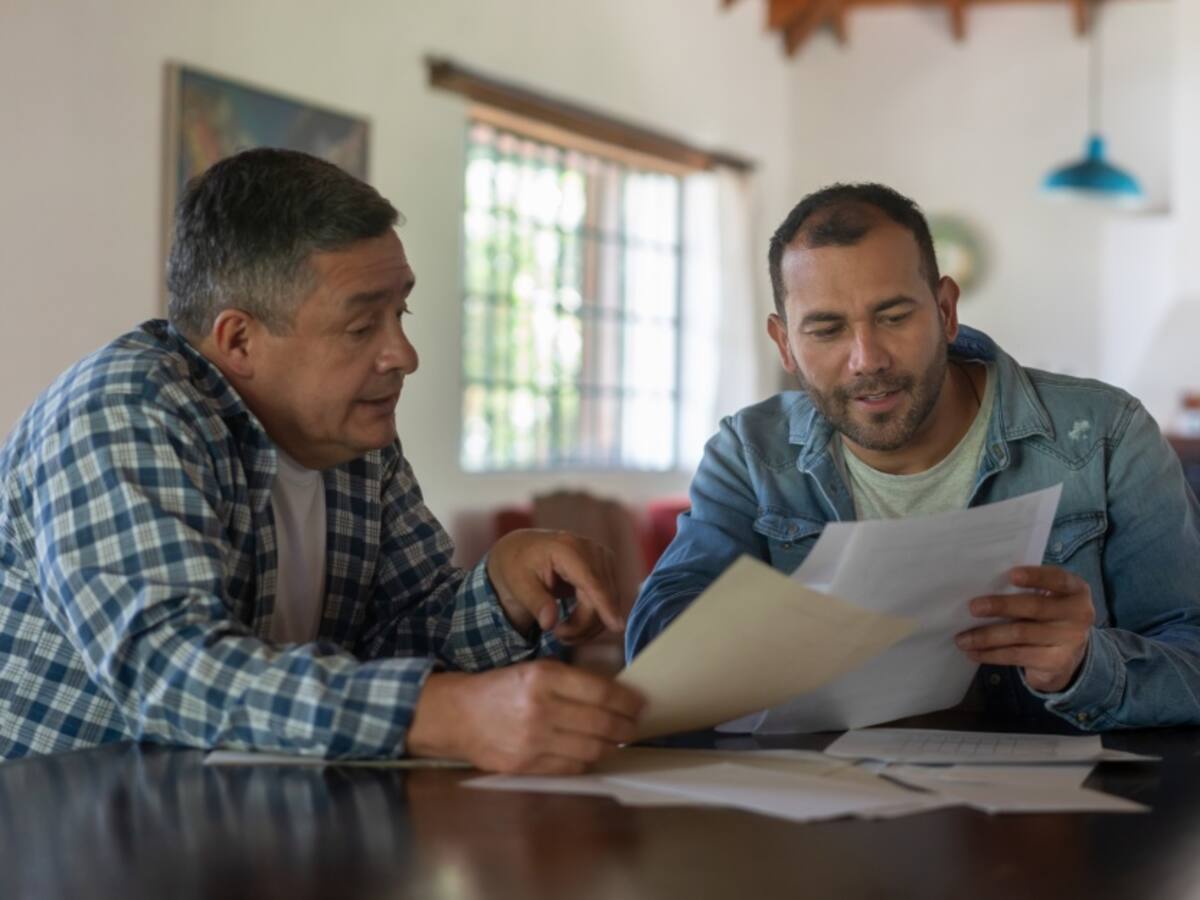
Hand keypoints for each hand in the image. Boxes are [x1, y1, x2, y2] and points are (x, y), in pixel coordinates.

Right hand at [406, 661, 644, 772]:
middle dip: (625, 726)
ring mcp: (533, 740)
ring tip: (616, 739)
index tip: (640, 704)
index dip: (628, 701)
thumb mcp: (535, 670)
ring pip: (591, 749)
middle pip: (602, 723)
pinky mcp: (526, 765)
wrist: (458, 715)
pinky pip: (571, 768)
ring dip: (610, 746)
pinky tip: (592, 752)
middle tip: (634, 725)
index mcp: (544, 677)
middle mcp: (540, 708)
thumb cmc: (500, 688)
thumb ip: (572, 682)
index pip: (602, 693)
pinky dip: (588, 761)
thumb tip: (615, 696)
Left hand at [487, 529, 622, 643]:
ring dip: (589, 624)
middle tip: (558, 636)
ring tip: (563, 631)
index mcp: (567, 548)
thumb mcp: (518, 584)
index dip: (605, 605)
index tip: (617, 627)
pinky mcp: (606, 567)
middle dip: (583, 624)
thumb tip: (549, 623)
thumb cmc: (517, 566)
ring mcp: (602, 556)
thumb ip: (535, 603)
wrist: (521, 550)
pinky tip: (575, 622)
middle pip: (601, 596)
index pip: (592, 581)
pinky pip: (609, 599)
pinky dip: (595, 616)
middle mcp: (591, 548)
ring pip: (609, 601)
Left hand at [955, 565, 1094, 692]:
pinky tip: (973, 653)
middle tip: (973, 607)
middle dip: (1001, 606)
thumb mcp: (1048, 598)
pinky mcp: (1056, 662)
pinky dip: (991, 654)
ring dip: (986, 636)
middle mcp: (1078, 614)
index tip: (1011, 575)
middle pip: (1034, 607)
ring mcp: (1070, 640)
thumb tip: (982, 586)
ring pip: (1020, 634)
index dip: (1036, 576)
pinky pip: (1017, 655)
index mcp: (1075, 589)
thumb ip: (1028, 589)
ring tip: (962, 639)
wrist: (1069, 655)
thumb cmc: (1048, 615)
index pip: (1058, 579)